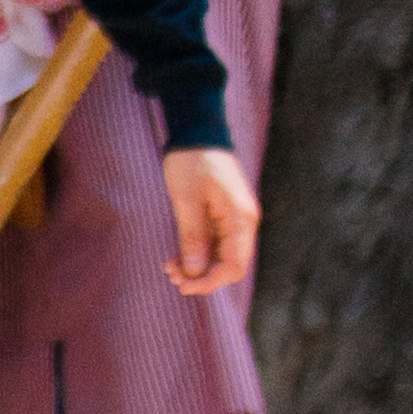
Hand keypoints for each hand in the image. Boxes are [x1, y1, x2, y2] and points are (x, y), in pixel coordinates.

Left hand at [160, 145, 261, 300]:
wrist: (196, 127)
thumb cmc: (191, 159)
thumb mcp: (186, 199)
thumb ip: (192, 236)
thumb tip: (196, 272)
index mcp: (241, 218)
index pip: (234, 265)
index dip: (210, 282)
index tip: (184, 286)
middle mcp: (243, 221)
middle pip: (229, 264)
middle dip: (201, 275)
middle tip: (172, 276)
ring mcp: (234, 217)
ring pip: (220, 254)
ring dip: (197, 265)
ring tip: (169, 267)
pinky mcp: (223, 213)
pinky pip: (214, 241)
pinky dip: (197, 251)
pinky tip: (176, 256)